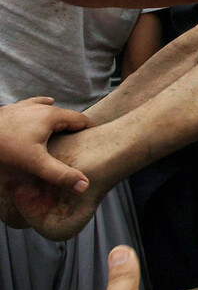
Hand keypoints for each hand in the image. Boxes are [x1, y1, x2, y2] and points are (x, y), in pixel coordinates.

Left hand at [0, 97, 91, 222]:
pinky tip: (44, 104)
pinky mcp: (12, 108)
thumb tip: (84, 185)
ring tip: (64, 127)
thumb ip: (61, 174)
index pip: (80, 119)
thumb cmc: (5, 148)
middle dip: (74, 126)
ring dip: (58, 118)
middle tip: (81, 140)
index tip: (97, 138)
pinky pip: (33, 104)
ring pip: (49, 109)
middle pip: (66, 115)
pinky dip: (41, 107)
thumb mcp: (36, 164)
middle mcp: (40, 107)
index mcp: (51, 116)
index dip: (90, 129)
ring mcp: (25, 105)